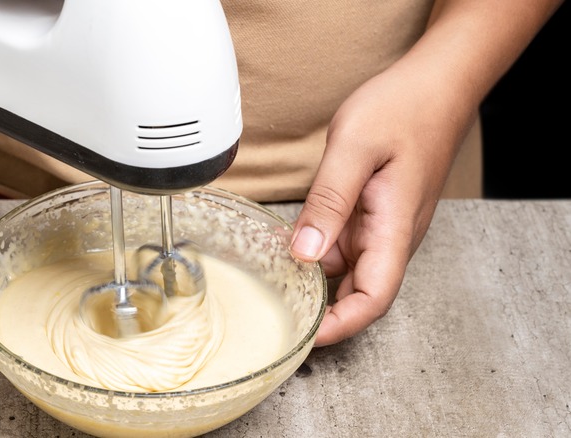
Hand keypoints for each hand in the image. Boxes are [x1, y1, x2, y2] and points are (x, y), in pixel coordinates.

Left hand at [289, 60, 476, 346]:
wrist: (435, 85)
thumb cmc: (403, 108)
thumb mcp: (355, 147)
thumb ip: (329, 201)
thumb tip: (303, 253)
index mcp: (394, 228)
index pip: (373, 298)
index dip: (340, 326)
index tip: (304, 338)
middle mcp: (392, 237)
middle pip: (360, 295)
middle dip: (322, 315)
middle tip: (274, 317)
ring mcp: (383, 227)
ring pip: (349, 273)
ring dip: (317, 285)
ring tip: (272, 287)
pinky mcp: (374, 215)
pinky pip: (345, 248)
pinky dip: (317, 256)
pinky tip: (288, 249)